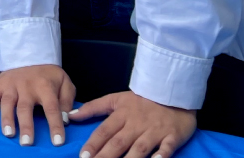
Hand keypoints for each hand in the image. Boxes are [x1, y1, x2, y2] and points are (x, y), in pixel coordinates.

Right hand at [0, 64, 75, 146]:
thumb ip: (67, 101)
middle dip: (26, 126)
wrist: (30, 54)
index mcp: (45, 87)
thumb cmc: (49, 74)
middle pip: (25, 108)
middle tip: (27, 142)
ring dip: (7, 119)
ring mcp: (11, 85)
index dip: (55, 125)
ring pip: (7, 103)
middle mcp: (26, 86)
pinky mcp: (0, 84)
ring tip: (8, 133)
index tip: (57, 142)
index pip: (51, 108)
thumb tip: (65, 119)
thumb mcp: (65, 83)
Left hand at [69, 91, 196, 157]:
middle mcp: (136, 124)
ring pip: (140, 148)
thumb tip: (71, 116)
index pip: (104, 131)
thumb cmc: (141, 99)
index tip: (83, 156)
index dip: (93, 144)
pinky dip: (162, 156)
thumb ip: (93, 108)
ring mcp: (154, 131)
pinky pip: (167, 148)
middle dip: (106, 155)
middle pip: (119, 142)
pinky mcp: (172, 136)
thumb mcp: (115, 99)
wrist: (172, 92)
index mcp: (122, 115)